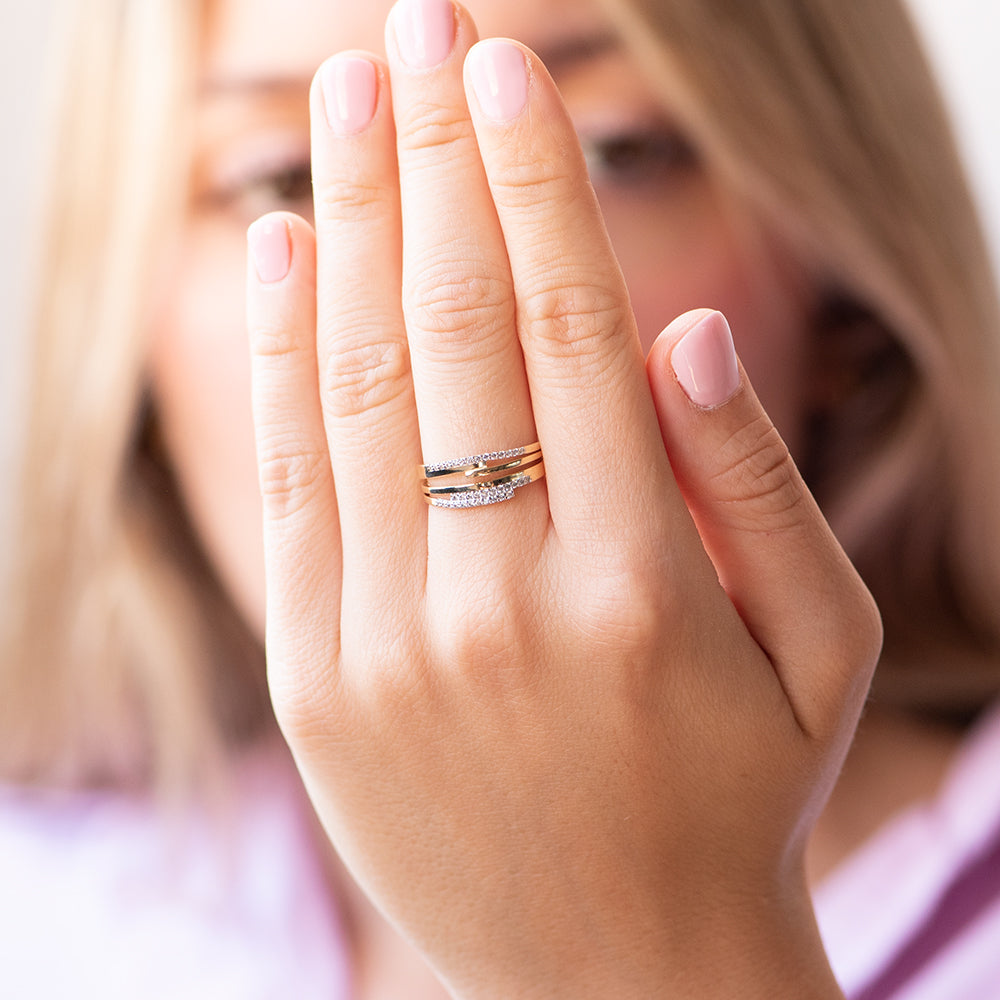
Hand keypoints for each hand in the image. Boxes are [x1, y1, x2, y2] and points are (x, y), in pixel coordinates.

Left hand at [246, 2, 880, 996]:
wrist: (617, 973)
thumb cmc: (739, 798)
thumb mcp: (817, 649)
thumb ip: (759, 480)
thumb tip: (676, 326)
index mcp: (645, 587)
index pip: (570, 328)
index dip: (532, 181)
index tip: (499, 66)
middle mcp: (505, 604)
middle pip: (456, 326)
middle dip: (432, 157)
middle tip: (415, 25)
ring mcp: (394, 646)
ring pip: (362, 385)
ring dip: (352, 219)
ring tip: (349, 95)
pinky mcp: (322, 682)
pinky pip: (296, 482)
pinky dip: (285, 351)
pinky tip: (287, 243)